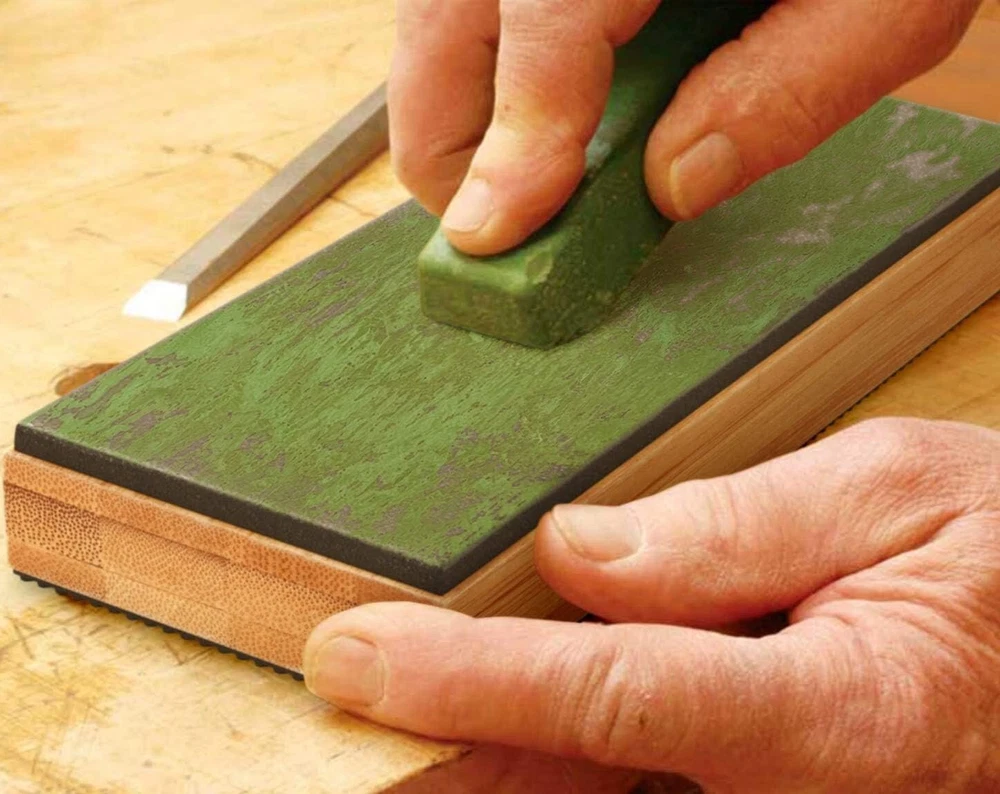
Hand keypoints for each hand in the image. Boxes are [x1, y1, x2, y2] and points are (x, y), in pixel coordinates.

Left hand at [304, 418, 999, 791]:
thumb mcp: (893, 493)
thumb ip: (735, 527)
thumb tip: (577, 550)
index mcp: (837, 709)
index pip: (612, 697)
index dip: (471, 681)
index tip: (351, 657)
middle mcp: (788, 784)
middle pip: (572, 776)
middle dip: (442, 745)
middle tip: (329, 703)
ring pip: (588, 792)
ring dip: (478, 754)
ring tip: (384, 696)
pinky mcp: (756, 784)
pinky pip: (628, 779)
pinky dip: (545, 748)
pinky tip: (485, 712)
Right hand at [389, 0, 980, 255]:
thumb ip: (791, 90)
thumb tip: (673, 185)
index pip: (544, 14)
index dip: (510, 136)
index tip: (497, 231)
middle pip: (440, 20)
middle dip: (452, 143)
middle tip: (502, 224)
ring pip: (435, 20)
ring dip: (466, 110)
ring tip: (527, 173)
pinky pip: (468, 12)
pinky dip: (485, 72)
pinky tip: (545, 105)